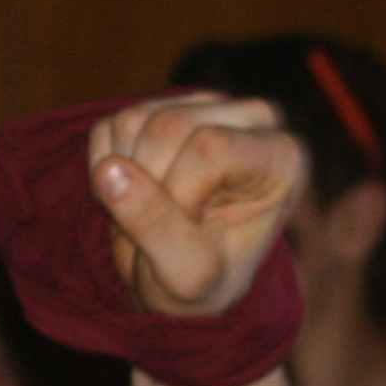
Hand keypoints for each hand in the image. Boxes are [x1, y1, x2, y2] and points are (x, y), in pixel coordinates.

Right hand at [87, 92, 304, 316]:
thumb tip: (107, 171)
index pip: (209, 148)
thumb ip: (155, 227)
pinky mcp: (163, 104)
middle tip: (161, 228)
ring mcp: (207, 104)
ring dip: (122, 180)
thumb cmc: (201, 281)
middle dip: (146, 187)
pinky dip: (104, 169)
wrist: (184, 276)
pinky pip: (111, 126)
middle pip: (168, 127)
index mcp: (282, 156)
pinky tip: (134, 192)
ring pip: (135, 121)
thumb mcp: (186, 274)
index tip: (189, 232)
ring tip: (148, 212)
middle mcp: (253, 117)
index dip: (179, 196)